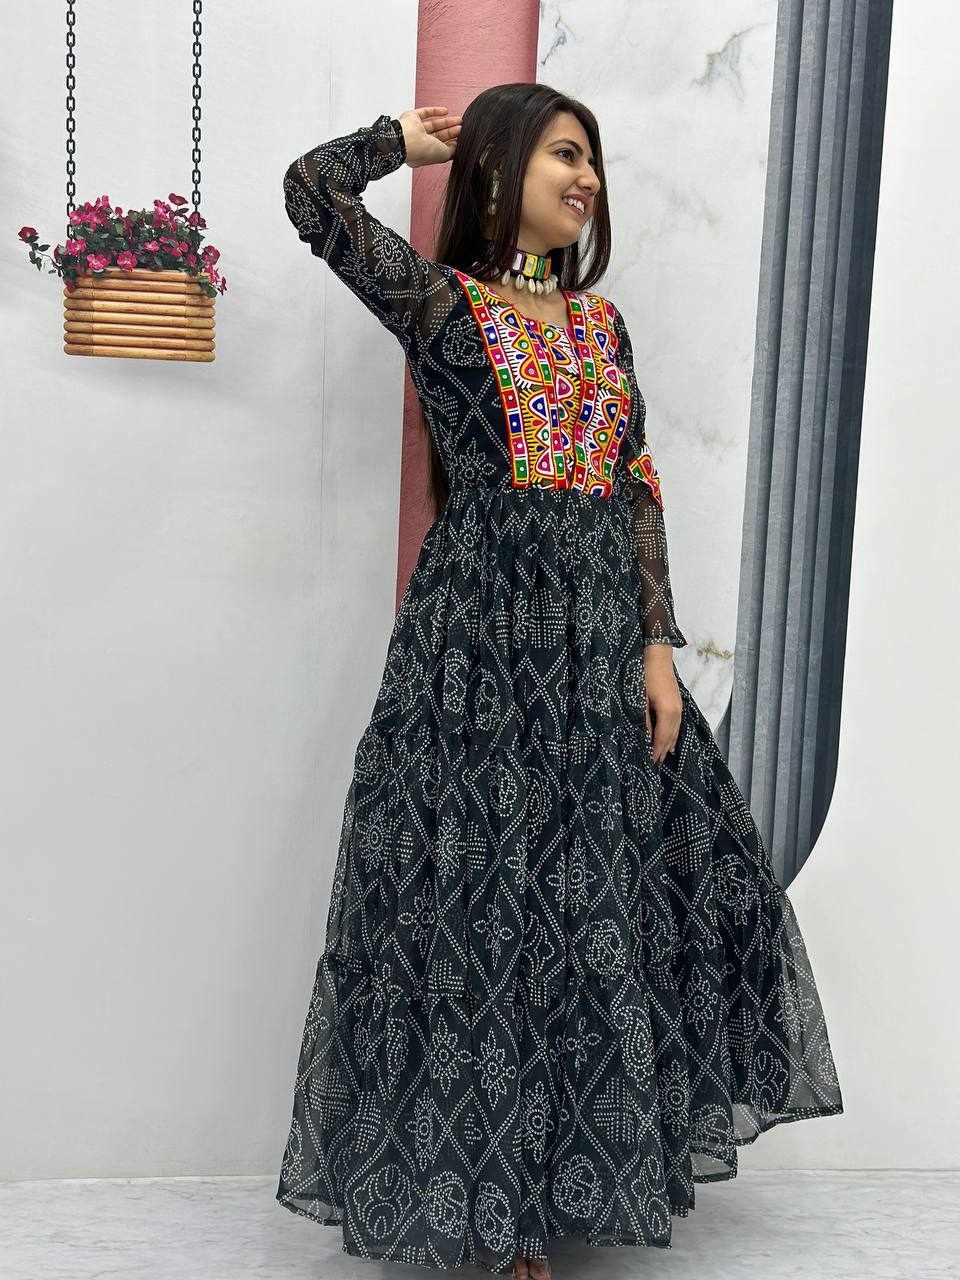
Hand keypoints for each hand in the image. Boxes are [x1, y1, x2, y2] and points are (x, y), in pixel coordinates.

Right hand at [398, 106, 461, 168]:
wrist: (407, 140)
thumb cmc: (422, 151)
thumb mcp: (443, 155)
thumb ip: (452, 151)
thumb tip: (457, 145)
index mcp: (424, 155)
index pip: (440, 148)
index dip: (451, 143)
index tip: (461, 140)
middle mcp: (419, 143)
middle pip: (438, 136)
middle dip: (451, 131)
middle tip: (462, 128)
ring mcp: (415, 130)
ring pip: (433, 124)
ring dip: (447, 122)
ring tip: (459, 120)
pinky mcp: (411, 118)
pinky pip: (425, 112)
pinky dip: (435, 111)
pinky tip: (446, 111)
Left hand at [643, 645, 681, 764]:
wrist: (657, 655)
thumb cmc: (645, 675)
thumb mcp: (640, 698)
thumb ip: (642, 719)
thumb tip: (642, 738)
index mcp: (667, 712)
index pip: (661, 738)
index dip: (655, 752)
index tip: (648, 764)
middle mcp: (677, 713)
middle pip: (670, 738)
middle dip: (662, 753)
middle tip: (653, 767)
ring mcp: (679, 708)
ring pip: (675, 733)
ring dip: (668, 746)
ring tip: (661, 759)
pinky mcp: (678, 704)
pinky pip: (677, 726)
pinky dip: (673, 737)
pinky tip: (671, 744)